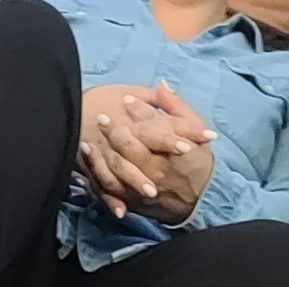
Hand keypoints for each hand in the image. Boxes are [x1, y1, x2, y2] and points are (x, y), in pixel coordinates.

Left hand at [79, 83, 216, 221]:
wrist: (200, 199)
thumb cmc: (198, 160)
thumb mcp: (196, 130)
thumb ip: (177, 107)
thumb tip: (161, 84)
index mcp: (173, 150)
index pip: (151, 127)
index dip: (137, 111)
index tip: (125, 99)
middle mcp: (156, 169)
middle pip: (129, 147)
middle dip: (114, 130)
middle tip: (102, 118)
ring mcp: (143, 187)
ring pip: (116, 169)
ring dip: (100, 153)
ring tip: (88, 139)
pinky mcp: (134, 200)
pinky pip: (110, 188)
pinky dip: (97, 174)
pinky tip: (89, 160)